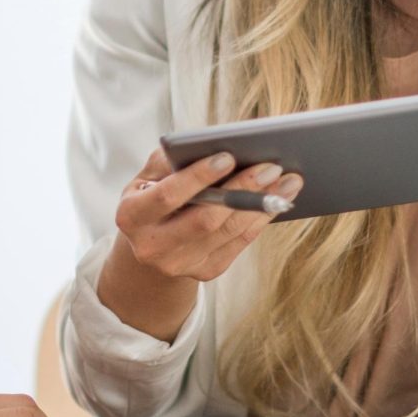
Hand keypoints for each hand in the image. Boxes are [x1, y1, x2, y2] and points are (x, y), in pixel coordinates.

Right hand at [112, 147, 302, 284]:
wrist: (152, 241)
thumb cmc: (154, 193)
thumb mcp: (150, 174)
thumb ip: (171, 159)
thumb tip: (210, 144)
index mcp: (131, 216)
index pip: (167, 196)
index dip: (198, 176)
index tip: (228, 156)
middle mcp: (151, 247)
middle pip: (205, 219)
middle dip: (242, 190)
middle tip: (271, 166)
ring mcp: (178, 264)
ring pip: (227, 232)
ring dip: (261, 204)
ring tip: (286, 180)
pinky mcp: (204, 272)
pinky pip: (238, 243)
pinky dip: (260, 219)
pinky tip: (278, 200)